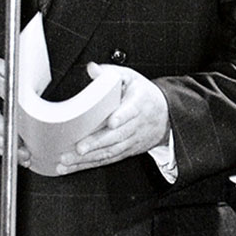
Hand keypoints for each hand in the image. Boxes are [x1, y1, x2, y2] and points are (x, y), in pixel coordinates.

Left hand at [55, 64, 170, 173]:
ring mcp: (131, 140)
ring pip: (110, 151)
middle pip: (116, 136)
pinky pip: (108, 159)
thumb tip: (93, 69)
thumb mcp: (132, 78)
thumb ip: (111, 73)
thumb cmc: (145, 96)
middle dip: (96, 143)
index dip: (122, 116)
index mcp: (138, 104)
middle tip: (79, 147)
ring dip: (89, 158)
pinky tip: (73, 167)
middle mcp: (135, 125)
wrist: (167, 116)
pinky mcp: (127, 151)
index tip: (112, 122)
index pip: (131, 111)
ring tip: (68, 160)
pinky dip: (89, 165)